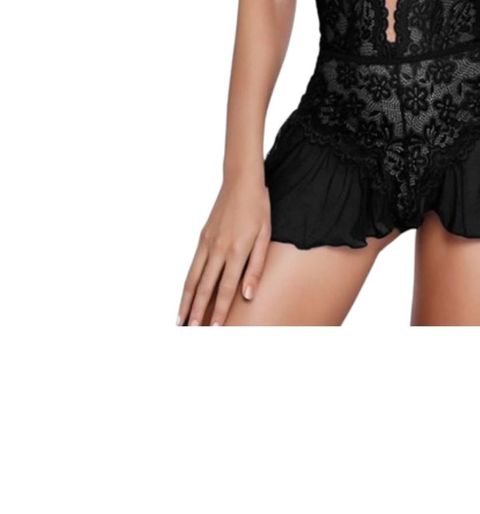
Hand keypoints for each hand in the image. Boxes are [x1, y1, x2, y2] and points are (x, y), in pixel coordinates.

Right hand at [177, 175, 270, 325]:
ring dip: (186, 301)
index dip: (221, 310)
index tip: (215, 329)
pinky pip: (192, 266)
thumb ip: (256, 267)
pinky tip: (185, 295)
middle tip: (192, 332)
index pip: (227, 288)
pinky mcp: (202, 238)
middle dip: (198, 311)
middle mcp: (218, 249)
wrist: (241, 182)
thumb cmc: (258, 209)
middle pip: (204, 287)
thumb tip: (248, 295)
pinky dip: (186, 284)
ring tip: (181, 321)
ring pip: (192, 278)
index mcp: (237, 250)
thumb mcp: (264, 236)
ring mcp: (207, 243)